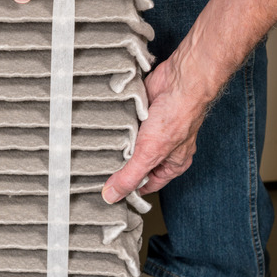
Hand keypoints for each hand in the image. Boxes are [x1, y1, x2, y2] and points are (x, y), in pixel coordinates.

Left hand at [101, 53, 213, 202]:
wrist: (179, 80)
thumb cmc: (177, 116)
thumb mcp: (150, 154)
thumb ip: (130, 176)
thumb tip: (112, 196)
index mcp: (171, 164)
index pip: (146, 185)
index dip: (128, 189)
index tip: (106, 192)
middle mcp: (162, 149)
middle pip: (134, 164)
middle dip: (119, 165)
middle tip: (97, 169)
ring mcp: (151, 131)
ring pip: (127, 144)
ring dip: (116, 144)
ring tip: (99, 147)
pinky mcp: (141, 114)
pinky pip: (123, 126)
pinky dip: (116, 126)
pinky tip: (105, 129)